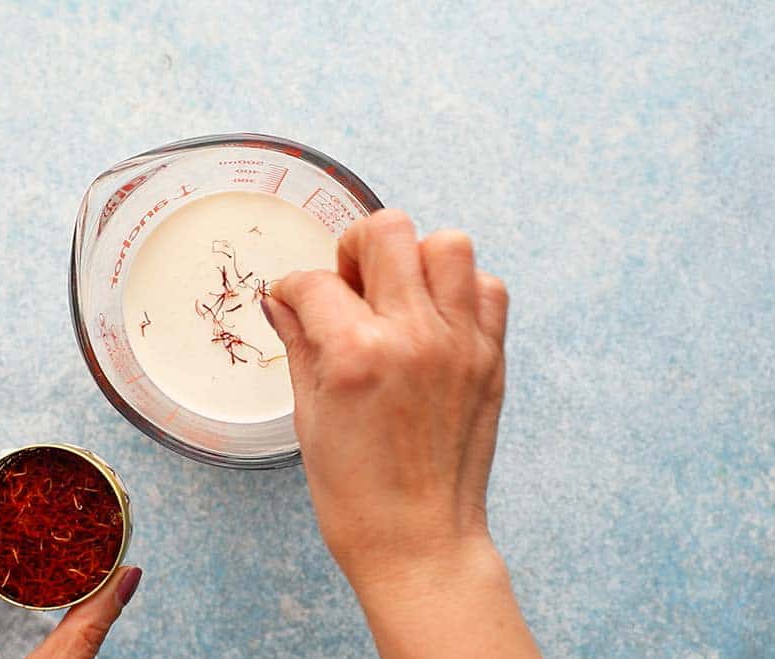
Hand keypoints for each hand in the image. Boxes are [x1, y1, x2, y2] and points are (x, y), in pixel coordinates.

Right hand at [263, 209, 537, 657]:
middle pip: (387, 232)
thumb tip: (283, 300)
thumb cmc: (357, 494)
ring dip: (414, 259)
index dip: (292, 289)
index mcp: (356, 354)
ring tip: (397, 296)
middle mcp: (413, 336)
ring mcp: (460, 343)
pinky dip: (460, 290)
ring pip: (447, 244)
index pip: (314, 282)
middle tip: (349, 286)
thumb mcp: (308, 416)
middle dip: (355, 249)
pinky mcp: (491, 358)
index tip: (292, 303)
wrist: (420, 542)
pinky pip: (488, 287)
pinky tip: (433, 320)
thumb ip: (299, 343)